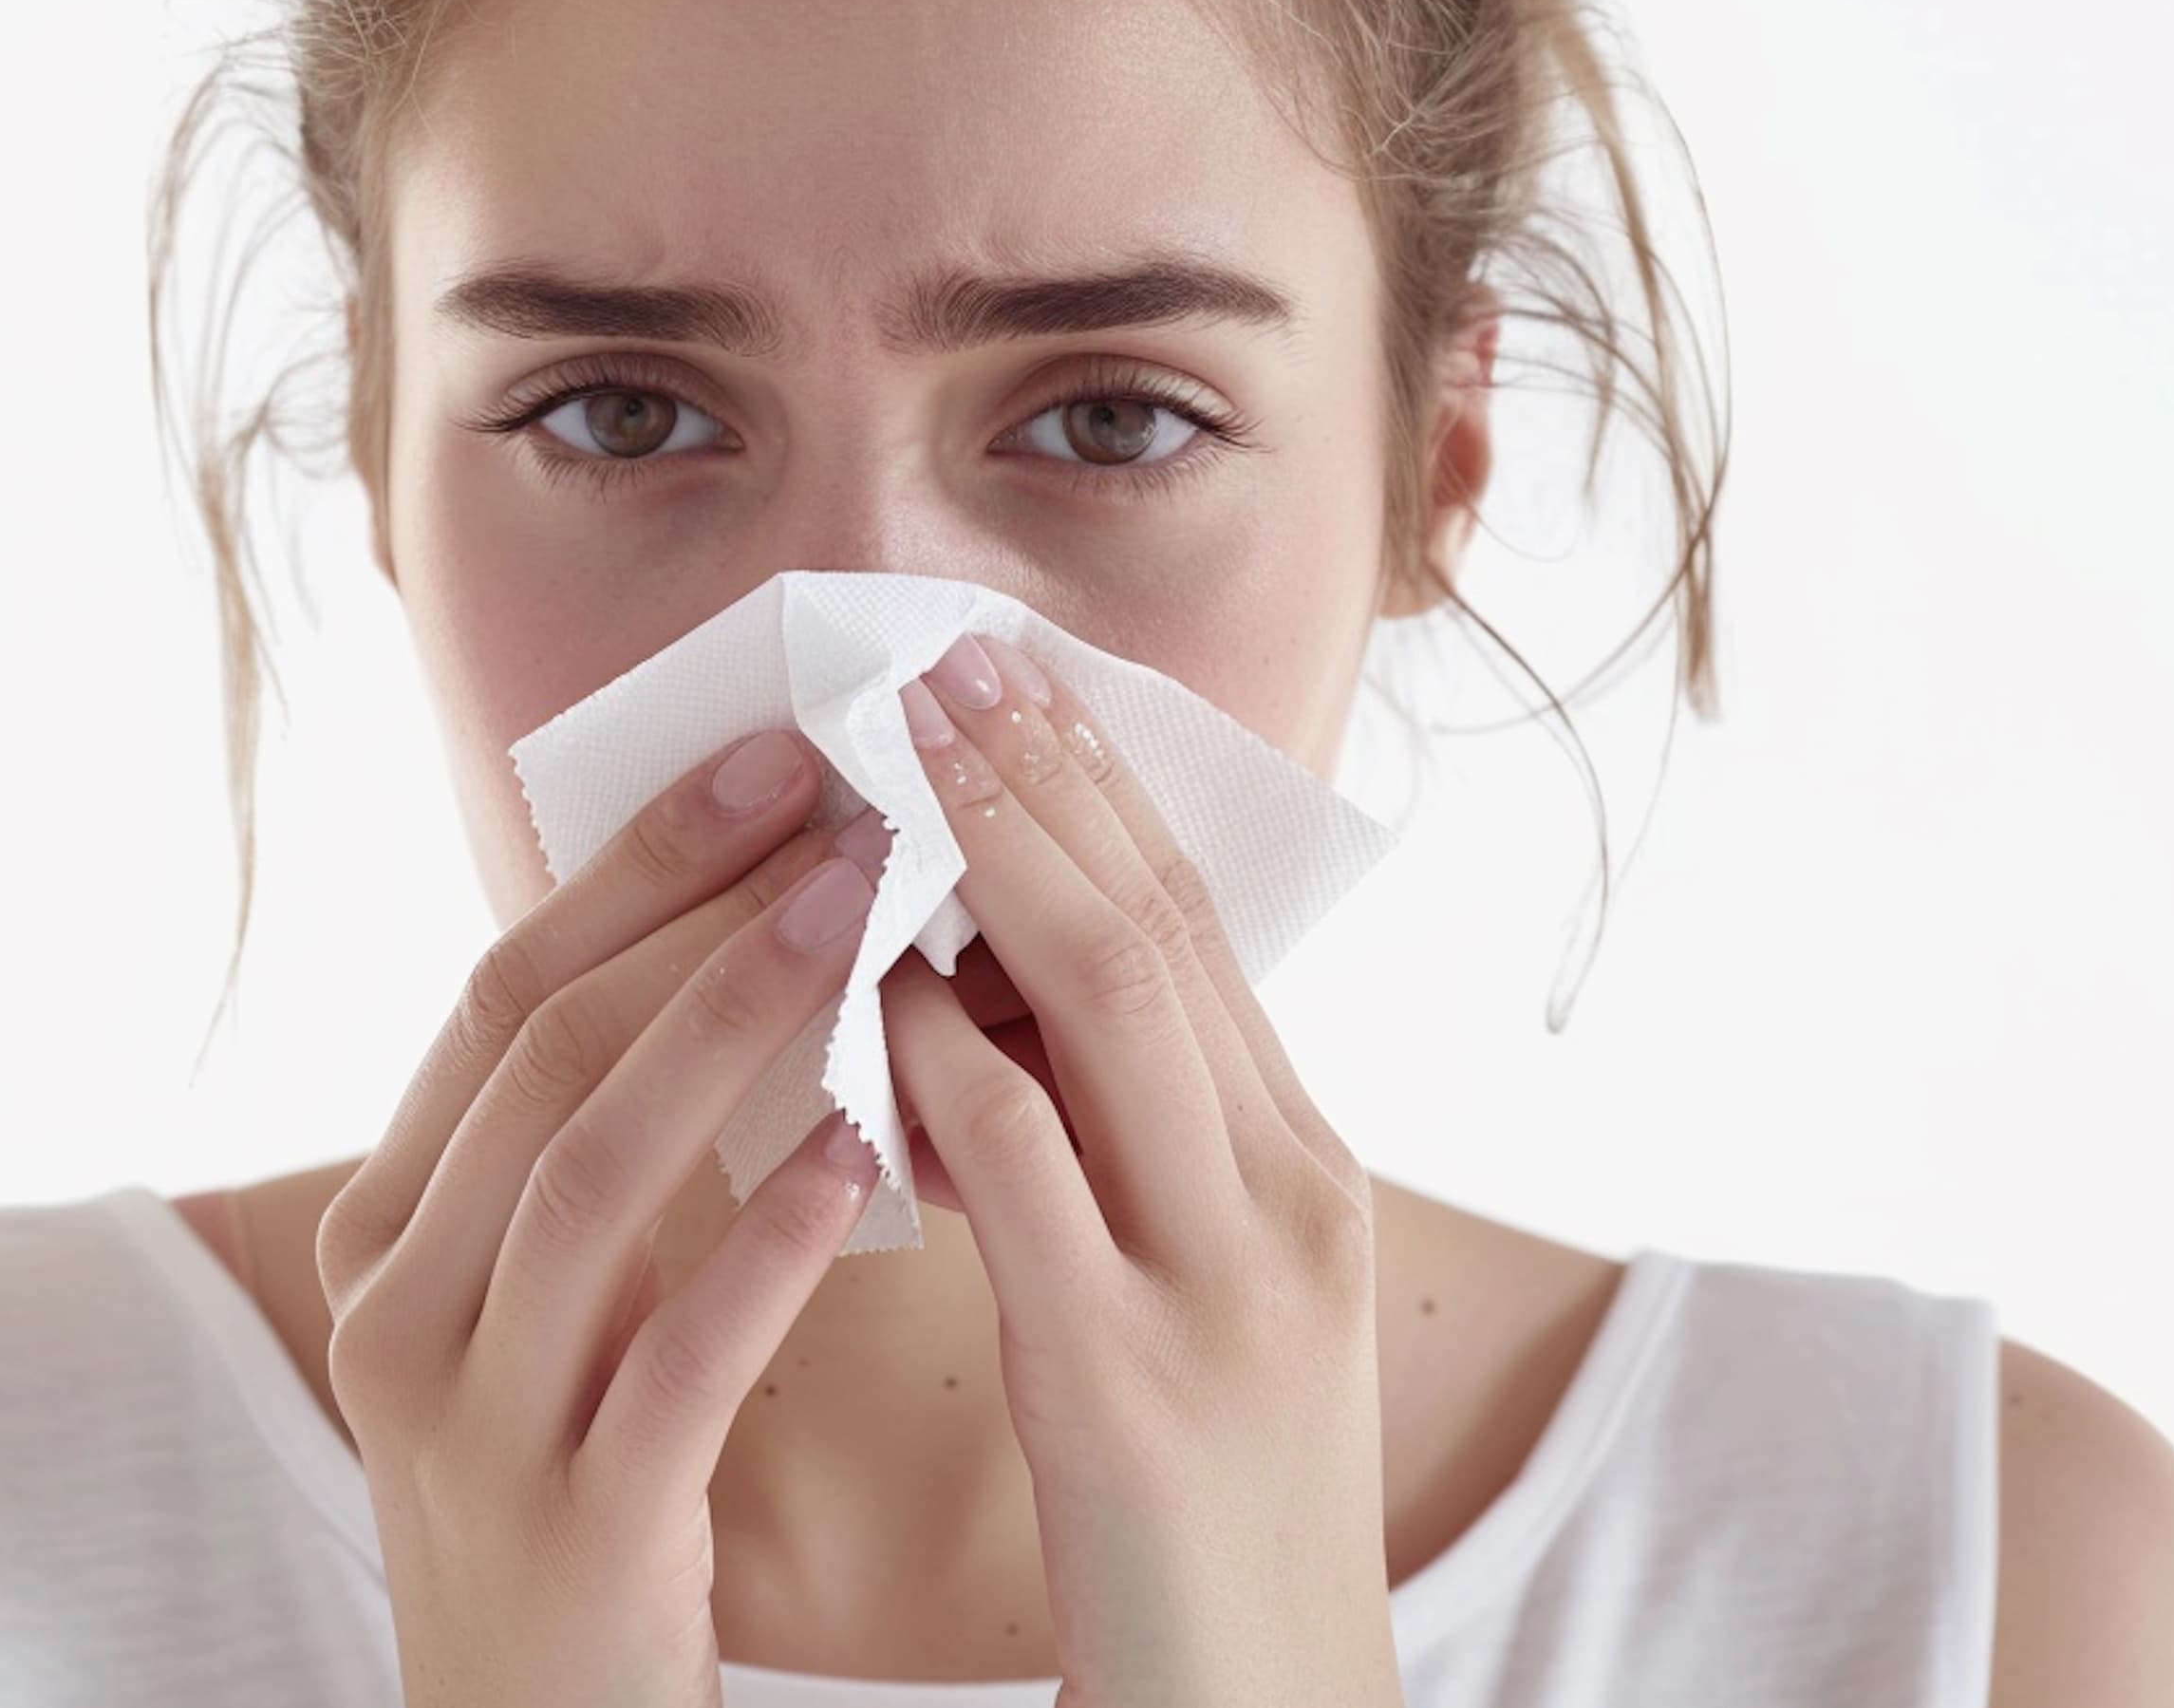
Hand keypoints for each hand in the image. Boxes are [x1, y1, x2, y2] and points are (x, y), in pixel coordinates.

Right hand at [315, 728, 893, 1707]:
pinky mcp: (574, 1529)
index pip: (500, 998)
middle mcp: (393, 1305)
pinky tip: (868, 1155)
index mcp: (381, 1227)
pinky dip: (765, 1249)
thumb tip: (725, 937)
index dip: (634, 866)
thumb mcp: (539, 1305)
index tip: (768, 757)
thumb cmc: (573, 1491)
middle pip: (540, 1057)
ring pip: (590, 1180)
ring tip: (863, 921)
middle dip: (696, 912)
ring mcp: (470, 1421)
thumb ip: (589, 1145)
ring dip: (730, 1031)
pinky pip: (674, 1360)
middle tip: (845, 805)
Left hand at [878, 635, 1400, 1707]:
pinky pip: (1025, 1167)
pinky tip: (869, 980)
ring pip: (1109, 1005)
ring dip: (996, 856)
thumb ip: (1121, 1159)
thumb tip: (979, 1012)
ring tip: (903, 750)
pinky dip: (943, 1054)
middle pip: (1162, 928)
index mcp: (1303, 1172)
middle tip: (951, 654)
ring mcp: (1218, 1281)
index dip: (1103, 790)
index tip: (1015, 675)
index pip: (1199, 932)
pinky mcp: (1127, 1378)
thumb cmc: (1207, 1519)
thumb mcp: (1192, 1306)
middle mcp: (1285, 1198)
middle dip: (1051, 776)